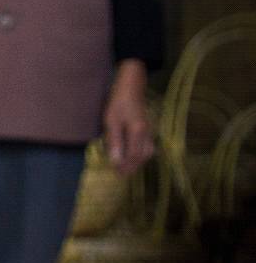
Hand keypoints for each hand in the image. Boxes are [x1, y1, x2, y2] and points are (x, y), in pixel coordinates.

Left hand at [103, 61, 153, 175]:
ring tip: (125, 168)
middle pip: (143, 156)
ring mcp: (150, 131)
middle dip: (132, 167)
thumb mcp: (111, 121)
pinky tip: (132, 157)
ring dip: (137, 162)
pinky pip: (147, 146)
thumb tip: (115, 160)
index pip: (134, 155)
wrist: (131, 87)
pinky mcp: (149, 129)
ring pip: (147, 152)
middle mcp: (147, 133)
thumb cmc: (118, 102)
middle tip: (120, 174)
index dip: (125, 166)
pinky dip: (140, 155)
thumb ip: (114, 141)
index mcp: (138, 131)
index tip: (115, 172)